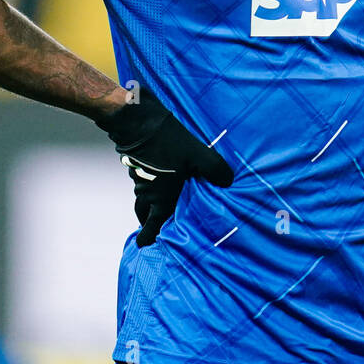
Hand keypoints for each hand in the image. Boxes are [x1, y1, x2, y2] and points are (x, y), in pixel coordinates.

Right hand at [95, 90, 232, 245]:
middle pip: (143, 212)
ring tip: (162, 194)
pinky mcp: (135, 161)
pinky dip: (150, 178)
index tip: (144, 244)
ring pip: (142, 193)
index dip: (147, 237)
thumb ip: (215, 171)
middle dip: (147, 220)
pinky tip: (162, 169)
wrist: (138, 120)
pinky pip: (142, 176)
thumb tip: (228, 181)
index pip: (151, 226)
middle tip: (151, 222)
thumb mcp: (199, 157)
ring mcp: (138, 176)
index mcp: (160, 199)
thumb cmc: (167, 144)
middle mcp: (147, 192)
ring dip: (149, 198)